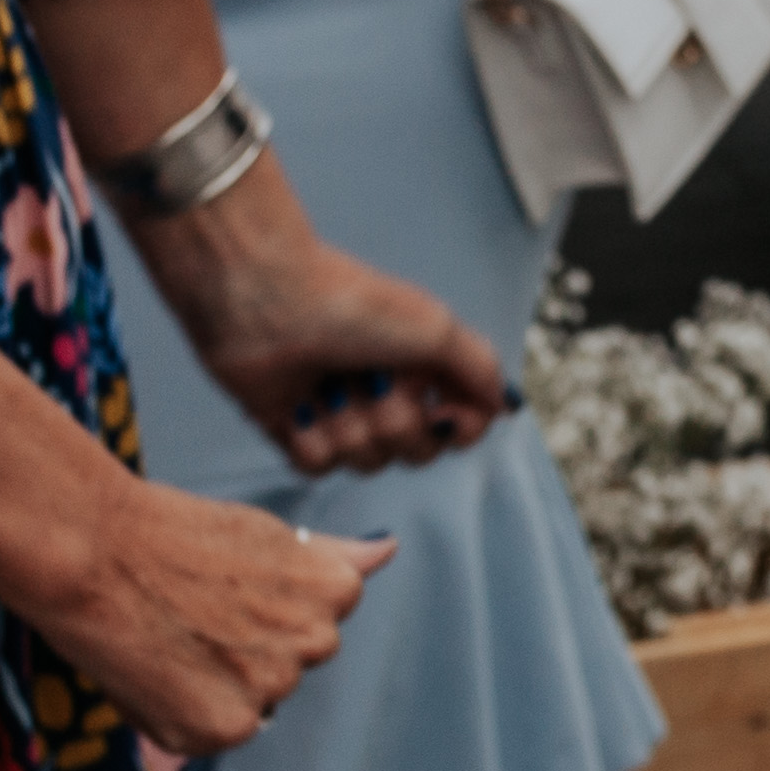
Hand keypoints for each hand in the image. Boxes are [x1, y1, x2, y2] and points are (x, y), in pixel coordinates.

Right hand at [40, 476, 390, 756]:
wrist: (96, 552)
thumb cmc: (174, 535)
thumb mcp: (268, 536)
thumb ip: (330, 558)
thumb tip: (387, 550)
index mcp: (339, 592)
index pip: (315, 623)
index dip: (262, 611)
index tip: (224, 592)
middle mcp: (316, 644)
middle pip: (288, 665)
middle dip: (249, 651)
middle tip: (193, 618)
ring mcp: (272, 689)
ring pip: (250, 702)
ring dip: (217, 687)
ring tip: (171, 640)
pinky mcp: (223, 729)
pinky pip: (212, 735)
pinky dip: (182, 717)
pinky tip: (158, 673)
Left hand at [125, 187, 508, 473]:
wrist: (266, 302)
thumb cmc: (353, 307)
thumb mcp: (436, 328)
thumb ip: (480, 370)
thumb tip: (503, 407)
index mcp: (427, 368)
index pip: (465, 426)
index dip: (459, 429)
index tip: (442, 410)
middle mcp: (390, 393)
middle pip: (416, 450)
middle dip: (393, 422)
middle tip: (372, 380)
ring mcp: (344, 415)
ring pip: (366, 462)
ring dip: (347, 426)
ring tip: (328, 385)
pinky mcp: (298, 431)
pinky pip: (319, 468)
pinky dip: (309, 439)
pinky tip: (299, 405)